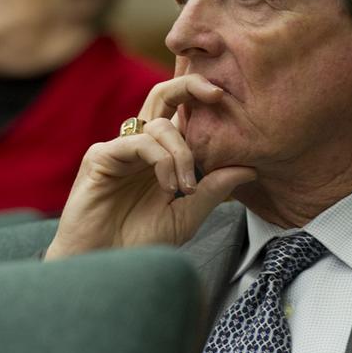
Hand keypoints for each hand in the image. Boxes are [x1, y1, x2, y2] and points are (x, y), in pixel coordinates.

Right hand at [45, 74, 256, 259]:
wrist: (109, 266)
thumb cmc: (142, 242)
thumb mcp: (188, 216)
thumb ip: (214, 189)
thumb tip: (251, 167)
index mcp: (161, 153)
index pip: (181, 112)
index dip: (202, 98)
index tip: (229, 100)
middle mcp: (140, 144)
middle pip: (163, 94)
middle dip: (191, 86)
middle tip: (218, 94)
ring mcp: (119, 148)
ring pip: (159, 124)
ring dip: (182, 152)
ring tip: (187, 187)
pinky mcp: (100, 157)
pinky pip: (140, 142)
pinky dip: (162, 161)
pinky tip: (168, 187)